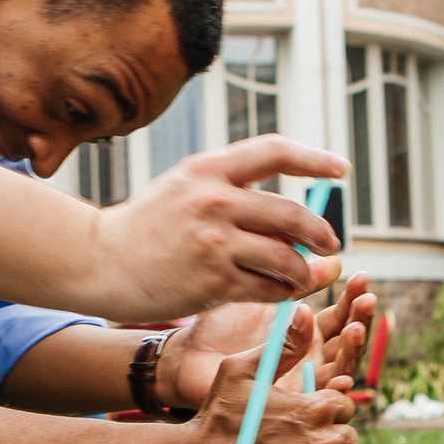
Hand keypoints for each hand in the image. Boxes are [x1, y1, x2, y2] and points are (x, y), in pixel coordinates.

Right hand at [88, 137, 345, 318]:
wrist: (102, 261)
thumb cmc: (148, 225)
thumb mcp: (185, 188)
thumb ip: (234, 191)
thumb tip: (292, 213)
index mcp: (207, 168)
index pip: (275, 152)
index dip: (314, 159)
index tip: (340, 169)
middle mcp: (214, 201)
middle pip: (292, 213)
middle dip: (320, 231)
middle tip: (330, 242)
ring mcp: (214, 242)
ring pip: (286, 256)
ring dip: (303, 270)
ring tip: (302, 275)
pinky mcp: (213, 282)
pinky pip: (267, 287)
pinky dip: (282, 291)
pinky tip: (281, 291)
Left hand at [162, 273, 377, 408]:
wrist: (190, 356)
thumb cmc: (221, 325)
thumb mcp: (263, 297)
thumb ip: (297, 282)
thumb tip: (336, 261)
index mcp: (307, 331)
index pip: (341, 315)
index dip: (353, 297)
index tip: (361, 278)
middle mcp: (311, 356)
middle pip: (349, 341)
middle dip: (360, 319)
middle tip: (366, 299)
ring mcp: (303, 380)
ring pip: (342, 369)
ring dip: (353, 350)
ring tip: (354, 329)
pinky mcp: (292, 403)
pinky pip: (320, 401)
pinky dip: (334, 390)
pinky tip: (340, 378)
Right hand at [170, 341, 358, 443]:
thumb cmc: (215, 419)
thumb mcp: (240, 371)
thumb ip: (280, 345)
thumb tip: (304, 310)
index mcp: (314, 409)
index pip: (343, 406)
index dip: (324, 411)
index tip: (301, 419)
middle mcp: (325, 443)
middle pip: (348, 438)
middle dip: (328, 439)